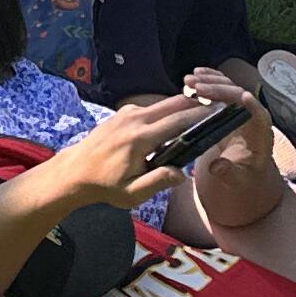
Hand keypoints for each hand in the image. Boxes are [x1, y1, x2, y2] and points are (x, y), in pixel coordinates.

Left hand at [63, 89, 223, 204]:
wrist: (76, 171)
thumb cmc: (105, 185)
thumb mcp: (132, 193)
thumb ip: (158, 182)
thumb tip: (182, 174)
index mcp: (140, 139)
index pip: (177, 121)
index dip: (200, 115)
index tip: (218, 110)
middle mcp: (134, 119)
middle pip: (173, 104)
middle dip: (196, 103)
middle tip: (218, 105)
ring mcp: (127, 113)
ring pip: (163, 103)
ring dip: (182, 106)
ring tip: (202, 112)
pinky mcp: (123, 113)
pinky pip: (152, 108)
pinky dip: (167, 110)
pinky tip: (176, 121)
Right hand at [171, 65, 273, 180]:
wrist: (247, 172)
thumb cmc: (246, 176)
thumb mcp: (240, 181)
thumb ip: (230, 174)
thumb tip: (216, 166)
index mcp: (261, 134)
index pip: (261, 116)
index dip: (254, 106)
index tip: (243, 97)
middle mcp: (252, 115)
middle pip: (240, 96)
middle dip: (220, 90)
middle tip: (196, 87)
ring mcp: (241, 108)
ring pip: (229, 88)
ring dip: (210, 81)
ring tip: (189, 80)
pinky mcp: (229, 106)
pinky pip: (222, 88)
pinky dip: (210, 80)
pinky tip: (196, 74)